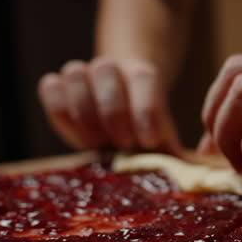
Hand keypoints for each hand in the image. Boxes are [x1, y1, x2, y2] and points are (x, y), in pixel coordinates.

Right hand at [38, 57, 181, 153]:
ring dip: (85, 114)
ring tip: (98, 143)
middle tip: (123, 144)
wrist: (116, 109)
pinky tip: (77, 134)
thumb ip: (171, 151)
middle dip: (114, 113)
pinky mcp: (56, 84)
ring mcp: (82, 72)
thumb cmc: (142, 129)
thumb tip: (192, 176)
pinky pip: (50, 86)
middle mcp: (112, 66)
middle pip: (106, 72)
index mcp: (143, 74)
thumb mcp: (159, 135)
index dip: (145, 109)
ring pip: (76, 74)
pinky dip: (59, 109)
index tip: (149, 142)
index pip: (144, 78)